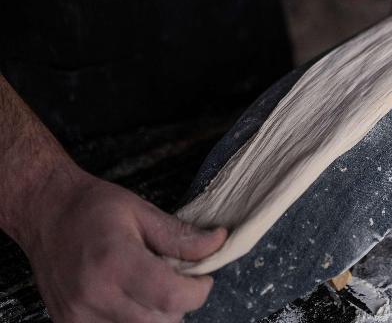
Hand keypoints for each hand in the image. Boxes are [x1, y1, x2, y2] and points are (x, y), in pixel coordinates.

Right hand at [21, 168, 225, 322]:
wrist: (44, 214)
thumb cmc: (92, 208)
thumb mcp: (141, 211)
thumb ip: (180, 235)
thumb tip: (218, 243)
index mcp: (116, 261)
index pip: (172, 297)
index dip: (198, 291)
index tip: (203, 277)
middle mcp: (94, 295)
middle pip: (160, 322)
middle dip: (180, 303)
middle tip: (178, 278)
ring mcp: (78, 316)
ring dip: (157, 315)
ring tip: (151, 286)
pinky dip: (133, 320)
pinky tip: (131, 298)